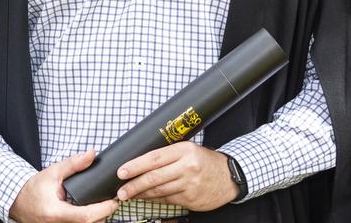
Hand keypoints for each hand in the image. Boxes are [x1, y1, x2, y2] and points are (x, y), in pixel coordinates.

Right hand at [9, 150, 118, 222]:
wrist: (18, 202)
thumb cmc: (34, 188)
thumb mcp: (53, 172)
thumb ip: (73, 164)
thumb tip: (92, 154)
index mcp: (55, 212)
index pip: (85, 217)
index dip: (103, 210)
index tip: (113, 202)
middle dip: (103, 215)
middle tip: (109, 202)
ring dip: (96, 220)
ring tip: (101, 207)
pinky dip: (88, 222)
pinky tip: (91, 213)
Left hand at [115, 142, 238, 210]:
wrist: (229, 176)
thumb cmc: (204, 161)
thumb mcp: (188, 150)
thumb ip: (168, 155)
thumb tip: (140, 163)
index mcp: (184, 150)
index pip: (154, 158)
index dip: (136, 165)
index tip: (121, 171)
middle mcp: (187, 167)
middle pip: (154, 177)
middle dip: (134, 185)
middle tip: (121, 190)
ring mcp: (190, 184)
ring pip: (159, 191)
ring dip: (141, 194)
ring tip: (129, 195)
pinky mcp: (192, 199)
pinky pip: (168, 200)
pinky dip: (154, 199)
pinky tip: (146, 198)